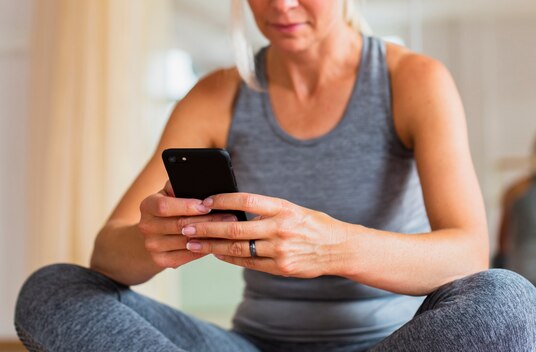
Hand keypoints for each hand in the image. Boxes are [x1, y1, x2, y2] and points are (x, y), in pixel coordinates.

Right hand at [137, 181, 238, 268]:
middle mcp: (145, 226)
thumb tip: (202, 181)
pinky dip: (203, 249)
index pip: (165, 206)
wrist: (154, 235)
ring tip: (227, 229)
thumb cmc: (171, 209)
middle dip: (207, 221)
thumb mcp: (171, 193)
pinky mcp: (160, 260)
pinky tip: (216, 243)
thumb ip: (181, 186)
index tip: (207, 206)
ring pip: (185, 241)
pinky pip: (186, 256)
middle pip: (179, 225)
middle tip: (229, 217)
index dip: (186, 206)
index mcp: (147, 205)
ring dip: (209, 236)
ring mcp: (151, 245)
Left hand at [181, 193, 348, 277]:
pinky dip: (230, 258)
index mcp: (284, 208)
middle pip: (235, 227)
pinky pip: (249, 263)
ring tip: (194, 243)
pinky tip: (217, 253)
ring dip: (212, 245)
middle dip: (207, 227)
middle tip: (186, 226)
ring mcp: (280, 250)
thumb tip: (234, 209)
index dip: (222, 199)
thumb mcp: (293, 210)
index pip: (246, 200)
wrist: (339, 248)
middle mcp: (280, 228)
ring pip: (238, 248)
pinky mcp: (281, 268)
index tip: (204, 200)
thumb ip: (268, 210)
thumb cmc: (314, 225)